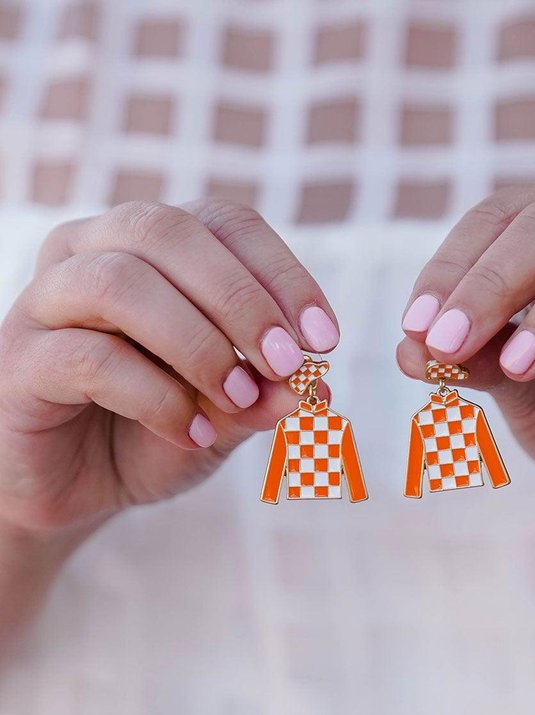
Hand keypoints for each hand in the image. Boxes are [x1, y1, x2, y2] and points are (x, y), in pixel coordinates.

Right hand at [0, 199, 338, 535]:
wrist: (78, 491)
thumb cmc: (154, 433)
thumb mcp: (225, 414)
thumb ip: (265, 394)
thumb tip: (316, 386)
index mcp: (151, 247)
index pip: (223, 223)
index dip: (281, 273)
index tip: (324, 338)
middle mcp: (91, 253)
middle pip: (167, 231)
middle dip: (241, 299)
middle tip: (287, 363)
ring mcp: (46, 302)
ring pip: (119, 282)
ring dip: (197, 343)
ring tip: (238, 399)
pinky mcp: (20, 362)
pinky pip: (88, 357)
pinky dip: (155, 397)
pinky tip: (189, 433)